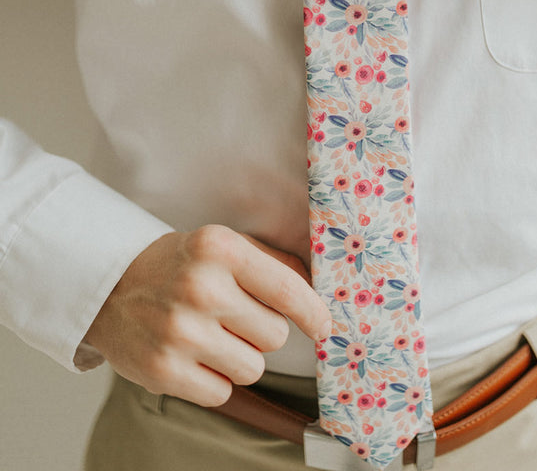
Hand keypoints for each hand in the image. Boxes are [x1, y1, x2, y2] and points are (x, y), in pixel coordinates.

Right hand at [85, 226, 329, 405]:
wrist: (111, 287)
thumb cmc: (180, 266)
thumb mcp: (223, 246)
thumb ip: (272, 264)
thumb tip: (318, 293)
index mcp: (219, 248)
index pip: (286, 288)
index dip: (313, 313)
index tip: (324, 327)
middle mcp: (200, 287)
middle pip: (274, 336)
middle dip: (262, 332)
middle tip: (233, 318)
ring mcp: (180, 331)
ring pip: (253, 369)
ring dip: (240, 358)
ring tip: (212, 336)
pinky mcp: (164, 371)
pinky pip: (222, 393)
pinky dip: (214, 380)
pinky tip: (194, 356)